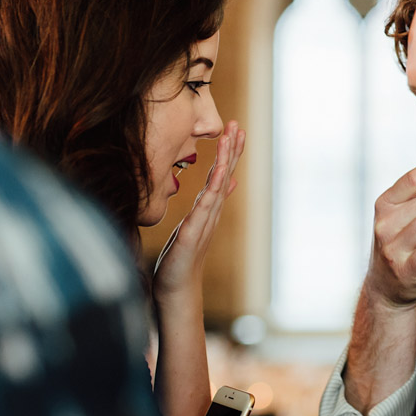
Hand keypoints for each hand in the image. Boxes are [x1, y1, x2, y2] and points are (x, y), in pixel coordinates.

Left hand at [154, 121, 245, 301]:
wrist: (177, 289)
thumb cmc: (181, 260)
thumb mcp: (194, 225)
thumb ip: (209, 204)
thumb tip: (227, 184)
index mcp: (207, 209)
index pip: (221, 175)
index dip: (230, 152)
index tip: (236, 130)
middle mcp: (209, 213)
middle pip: (224, 175)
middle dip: (232, 150)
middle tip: (238, 125)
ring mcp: (204, 222)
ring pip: (217, 186)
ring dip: (225, 161)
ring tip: (230, 139)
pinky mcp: (193, 233)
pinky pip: (205, 207)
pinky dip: (214, 189)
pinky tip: (219, 173)